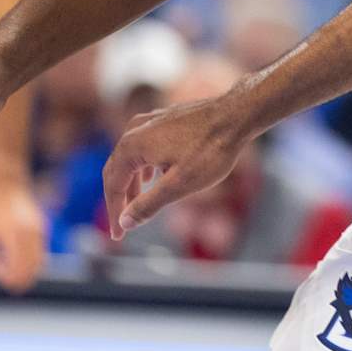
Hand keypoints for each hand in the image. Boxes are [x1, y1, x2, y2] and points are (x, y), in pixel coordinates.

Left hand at [0, 175, 48, 293]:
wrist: (5, 184)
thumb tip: (3, 276)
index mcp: (13, 232)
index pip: (19, 263)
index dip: (14, 278)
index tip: (9, 286)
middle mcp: (30, 230)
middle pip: (33, 262)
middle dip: (25, 278)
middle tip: (17, 290)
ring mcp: (38, 228)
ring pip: (41, 257)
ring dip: (33, 272)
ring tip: (22, 284)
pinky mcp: (41, 227)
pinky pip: (42, 250)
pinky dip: (37, 262)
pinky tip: (29, 270)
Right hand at [102, 95, 247, 237]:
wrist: (238, 114)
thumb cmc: (211, 149)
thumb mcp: (178, 185)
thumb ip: (148, 205)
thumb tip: (124, 222)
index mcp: (132, 145)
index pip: (113, 185)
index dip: (114, 212)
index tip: (118, 236)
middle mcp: (136, 128)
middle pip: (117, 170)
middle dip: (120, 199)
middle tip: (124, 224)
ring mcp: (151, 120)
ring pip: (131, 157)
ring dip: (133, 183)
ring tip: (138, 204)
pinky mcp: (165, 118)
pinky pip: (145, 146)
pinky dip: (145, 166)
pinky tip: (155, 178)